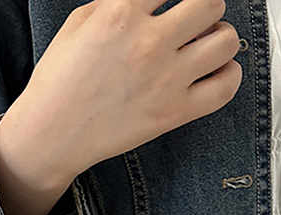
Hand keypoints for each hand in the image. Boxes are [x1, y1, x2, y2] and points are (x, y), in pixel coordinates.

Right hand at [8, 0, 243, 183]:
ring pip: (226, 40)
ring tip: (204, 45)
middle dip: (205, 7)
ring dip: (219, 37)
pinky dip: (229, 75)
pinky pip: (225, 87)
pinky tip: (215, 72)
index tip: (171, 5)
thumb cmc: (59, 84)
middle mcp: (148, 43)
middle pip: (210, 2)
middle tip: (194, 18)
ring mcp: (165, 79)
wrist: (52, 135)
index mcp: (120, 13)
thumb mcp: (77, 24)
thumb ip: (115, 1)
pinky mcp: (174, 112)